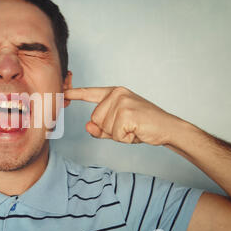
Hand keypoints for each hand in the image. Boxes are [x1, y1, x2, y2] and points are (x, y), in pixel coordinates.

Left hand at [64, 86, 179, 144]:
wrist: (168, 128)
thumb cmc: (142, 126)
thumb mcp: (117, 128)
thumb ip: (100, 128)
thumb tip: (87, 126)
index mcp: (114, 93)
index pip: (90, 93)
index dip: (75, 93)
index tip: (62, 92)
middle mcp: (117, 94)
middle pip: (95, 118)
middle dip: (110, 129)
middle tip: (129, 127)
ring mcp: (122, 102)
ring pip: (104, 127)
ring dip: (118, 134)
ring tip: (134, 128)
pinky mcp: (127, 113)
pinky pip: (115, 134)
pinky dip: (125, 138)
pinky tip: (137, 131)